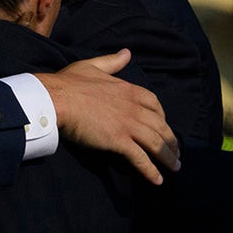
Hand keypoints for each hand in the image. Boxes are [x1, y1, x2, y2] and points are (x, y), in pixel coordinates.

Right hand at [35, 49, 179, 184]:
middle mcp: (134, 108)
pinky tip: (157, 180)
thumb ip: (112, 61)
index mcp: (129, 90)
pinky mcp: (119, 141)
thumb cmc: (69, 82)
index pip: (155, 105)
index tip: (163, 126)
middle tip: (176, 152)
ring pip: (156, 144)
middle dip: (172, 141)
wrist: (55, 98)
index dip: (162, 117)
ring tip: (175, 168)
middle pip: (161, 127)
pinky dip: (151, 170)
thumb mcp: (92, 66)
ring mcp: (128, 125)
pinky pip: (140, 158)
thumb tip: (127, 53)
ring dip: (168, 157)